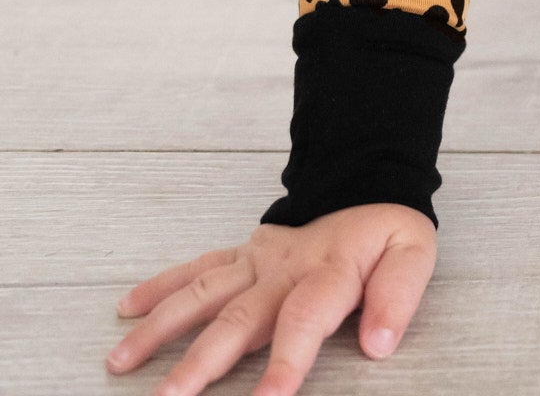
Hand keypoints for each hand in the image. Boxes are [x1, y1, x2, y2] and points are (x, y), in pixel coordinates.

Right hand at [105, 204, 436, 395]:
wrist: (368, 183)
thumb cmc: (387, 232)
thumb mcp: (413, 254)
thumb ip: (398, 297)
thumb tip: (380, 343)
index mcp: (328, 272)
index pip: (305, 320)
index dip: (288, 363)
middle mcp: (284, 267)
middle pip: (239, 318)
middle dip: (202, 362)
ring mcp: (258, 260)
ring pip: (203, 294)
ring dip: (162, 328)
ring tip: (122, 362)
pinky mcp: (243, 253)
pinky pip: (198, 268)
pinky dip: (160, 287)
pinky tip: (127, 309)